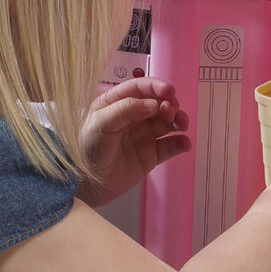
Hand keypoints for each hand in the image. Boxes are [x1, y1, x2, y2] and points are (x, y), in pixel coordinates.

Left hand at [77, 78, 191, 206]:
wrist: (87, 185)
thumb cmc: (86, 151)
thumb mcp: (100, 124)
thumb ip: (126, 109)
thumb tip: (154, 103)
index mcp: (116, 103)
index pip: (140, 88)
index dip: (156, 86)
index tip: (169, 92)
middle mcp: (133, 117)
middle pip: (159, 103)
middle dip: (170, 105)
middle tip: (171, 113)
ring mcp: (144, 135)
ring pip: (169, 122)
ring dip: (179, 120)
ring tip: (181, 125)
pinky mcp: (152, 154)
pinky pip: (171, 146)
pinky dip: (181, 143)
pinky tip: (183, 144)